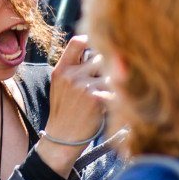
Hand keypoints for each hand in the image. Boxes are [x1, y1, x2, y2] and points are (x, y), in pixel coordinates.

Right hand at [36, 35, 110, 176]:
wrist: (62, 138)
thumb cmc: (65, 111)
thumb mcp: (60, 85)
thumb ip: (74, 67)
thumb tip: (97, 50)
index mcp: (61, 69)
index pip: (78, 41)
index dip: (91, 41)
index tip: (98, 48)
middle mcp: (72, 75)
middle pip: (99, 56)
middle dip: (105, 67)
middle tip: (102, 82)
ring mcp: (84, 86)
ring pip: (110, 72)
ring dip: (113, 82)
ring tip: (106, 94)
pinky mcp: (97, 99)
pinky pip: (116, 89)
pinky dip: (118, 95)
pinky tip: (112, 103)